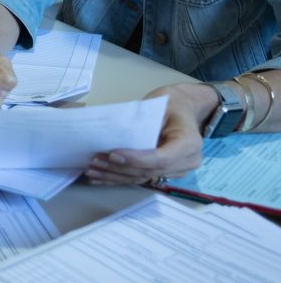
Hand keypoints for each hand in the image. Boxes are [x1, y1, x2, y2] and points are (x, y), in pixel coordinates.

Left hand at [86, 83, 209, 184]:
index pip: (161, 159)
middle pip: (149, 171)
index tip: (113, 154)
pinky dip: (119, 178)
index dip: (136, 159)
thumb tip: (113, 134)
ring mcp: (177, 171)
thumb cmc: (171, 104)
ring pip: (142, 178)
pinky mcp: (165, 173)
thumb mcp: (159, 105)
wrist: (184, 109)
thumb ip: (141, 121)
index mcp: (189, 143)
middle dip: (119, 168)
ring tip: (92, 171)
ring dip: (115, 176)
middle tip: (95, 161)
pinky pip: (141, 178)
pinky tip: (100, 179)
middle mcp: (187, 161)